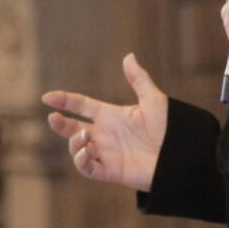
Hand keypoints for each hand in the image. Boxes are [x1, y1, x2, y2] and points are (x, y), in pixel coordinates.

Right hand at [42, 53, 167, 191]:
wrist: (181, 156)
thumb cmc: (171, 129)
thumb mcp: (154, 100)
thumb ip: (139, 79)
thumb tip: (128, 56)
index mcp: (112, 115)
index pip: (82, 106)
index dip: (64, 101)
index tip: (47, 97)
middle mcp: (105, 134)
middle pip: (73, 128)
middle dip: (60, 124)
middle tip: (53, 117)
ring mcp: (106, 153)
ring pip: (77, 148)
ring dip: (74, 143)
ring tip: (86, 136)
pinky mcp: (110, 171)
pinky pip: (87, 168)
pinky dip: (81, 160)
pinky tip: (85, 151)